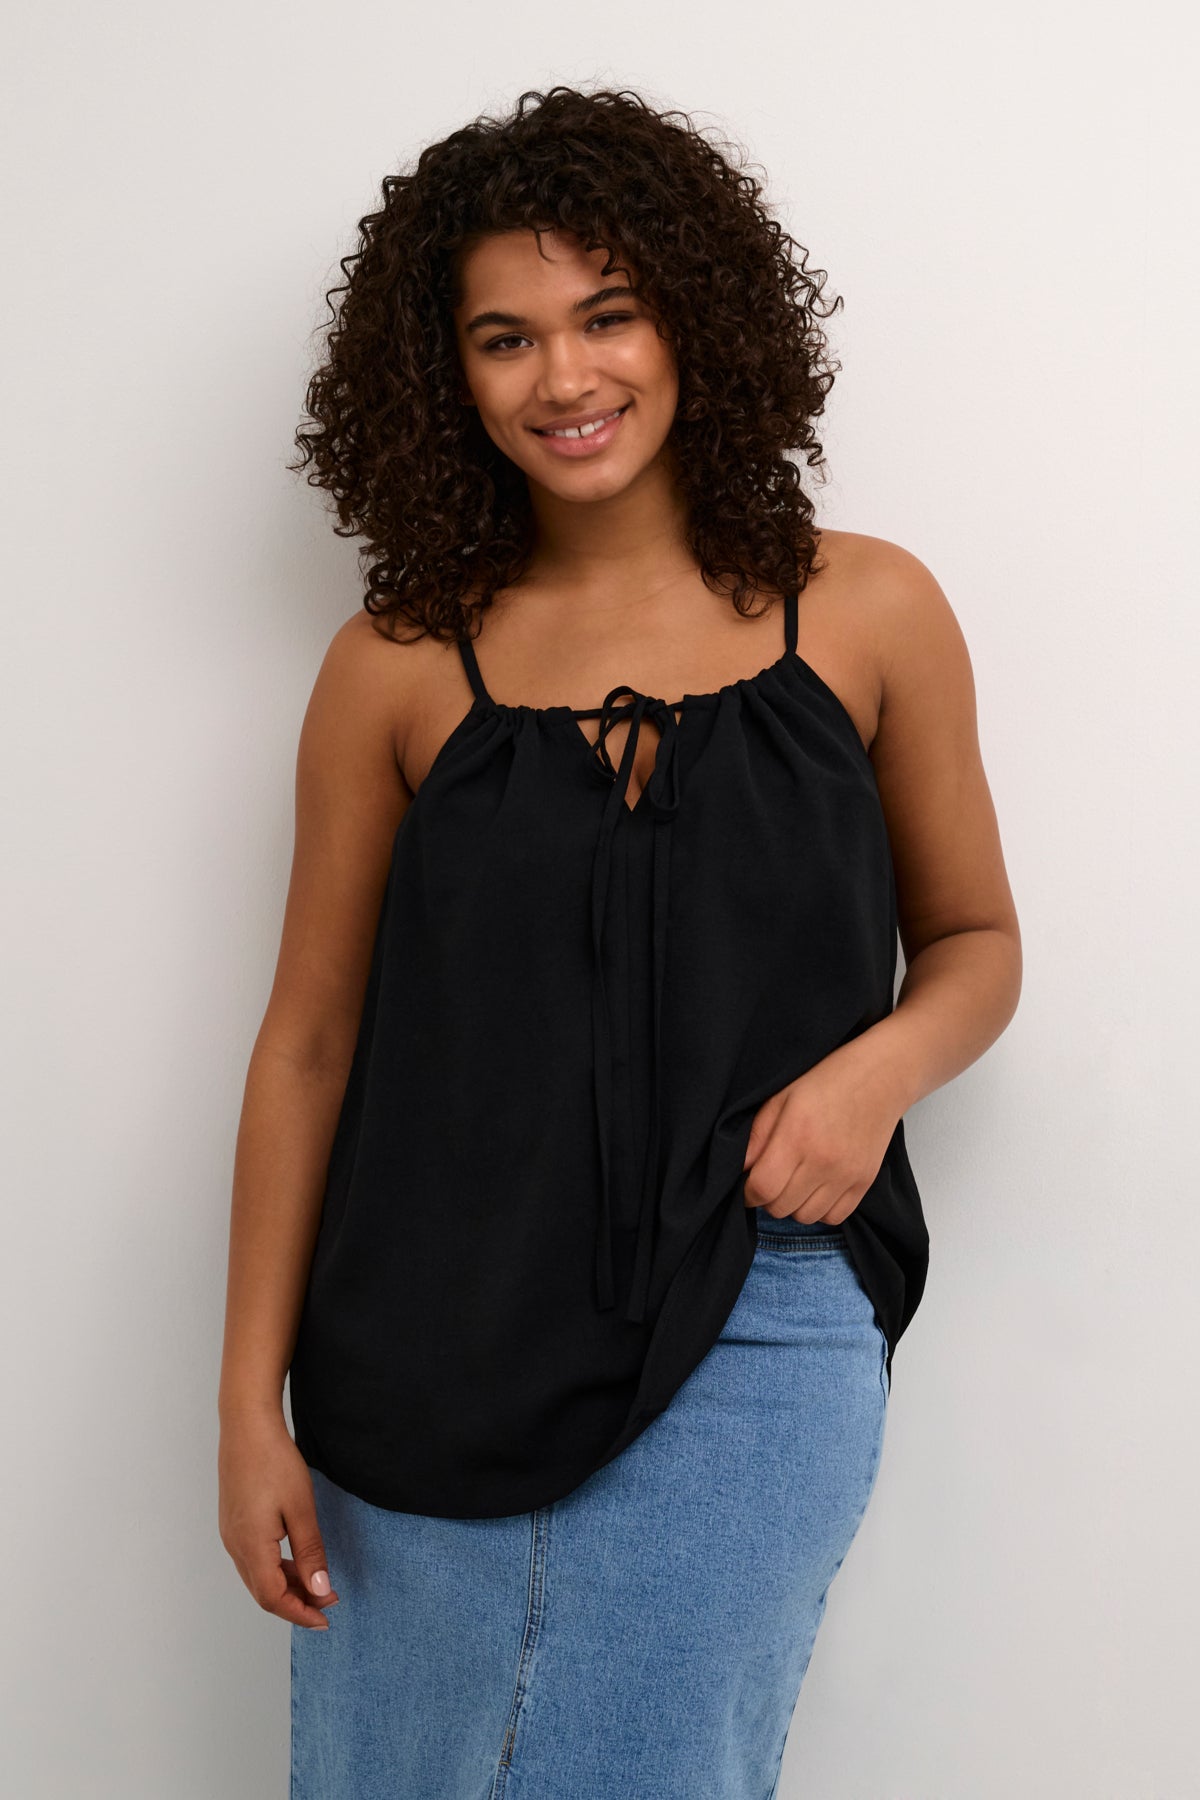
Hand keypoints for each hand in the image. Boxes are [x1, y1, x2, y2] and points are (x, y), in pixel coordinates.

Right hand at [218, 1406, 339, 1629]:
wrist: (247, 1426)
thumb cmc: (274, 1462)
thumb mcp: (301, 1508)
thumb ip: (310, 1552)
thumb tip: (320, 1590)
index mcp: (250, 1547)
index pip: (273, 1598)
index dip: (300, 1613)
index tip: (326, 1617)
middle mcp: (235, 1546)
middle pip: (263, 1592)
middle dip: (296, 1603)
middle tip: (328, 1601)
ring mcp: (231, 1534)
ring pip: (257, 1577)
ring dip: (286, 1586)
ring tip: (317, 1583)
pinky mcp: (233, 1522)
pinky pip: (253, 1559)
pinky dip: (276, 1568)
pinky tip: (296, 1560)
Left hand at [742, 1036, 902, 1225]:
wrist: (879, 1078)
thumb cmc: (826, 1082)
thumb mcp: (781, 1097)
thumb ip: (757, 1135)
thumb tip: (739, 1168)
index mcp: (797, 1136)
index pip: (762, 1188)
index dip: (748, 1192)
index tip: (749, 1184)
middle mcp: (822, 1161)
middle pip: (781, 1207)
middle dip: (769, 1197)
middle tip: (773, 1177)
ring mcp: (846, 1175)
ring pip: (805, 1217)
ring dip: (794, 1205)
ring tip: (796, 1181)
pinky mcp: (864, 1183)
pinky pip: (833, 1217)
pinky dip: (820, 1209)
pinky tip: (817, 1187)